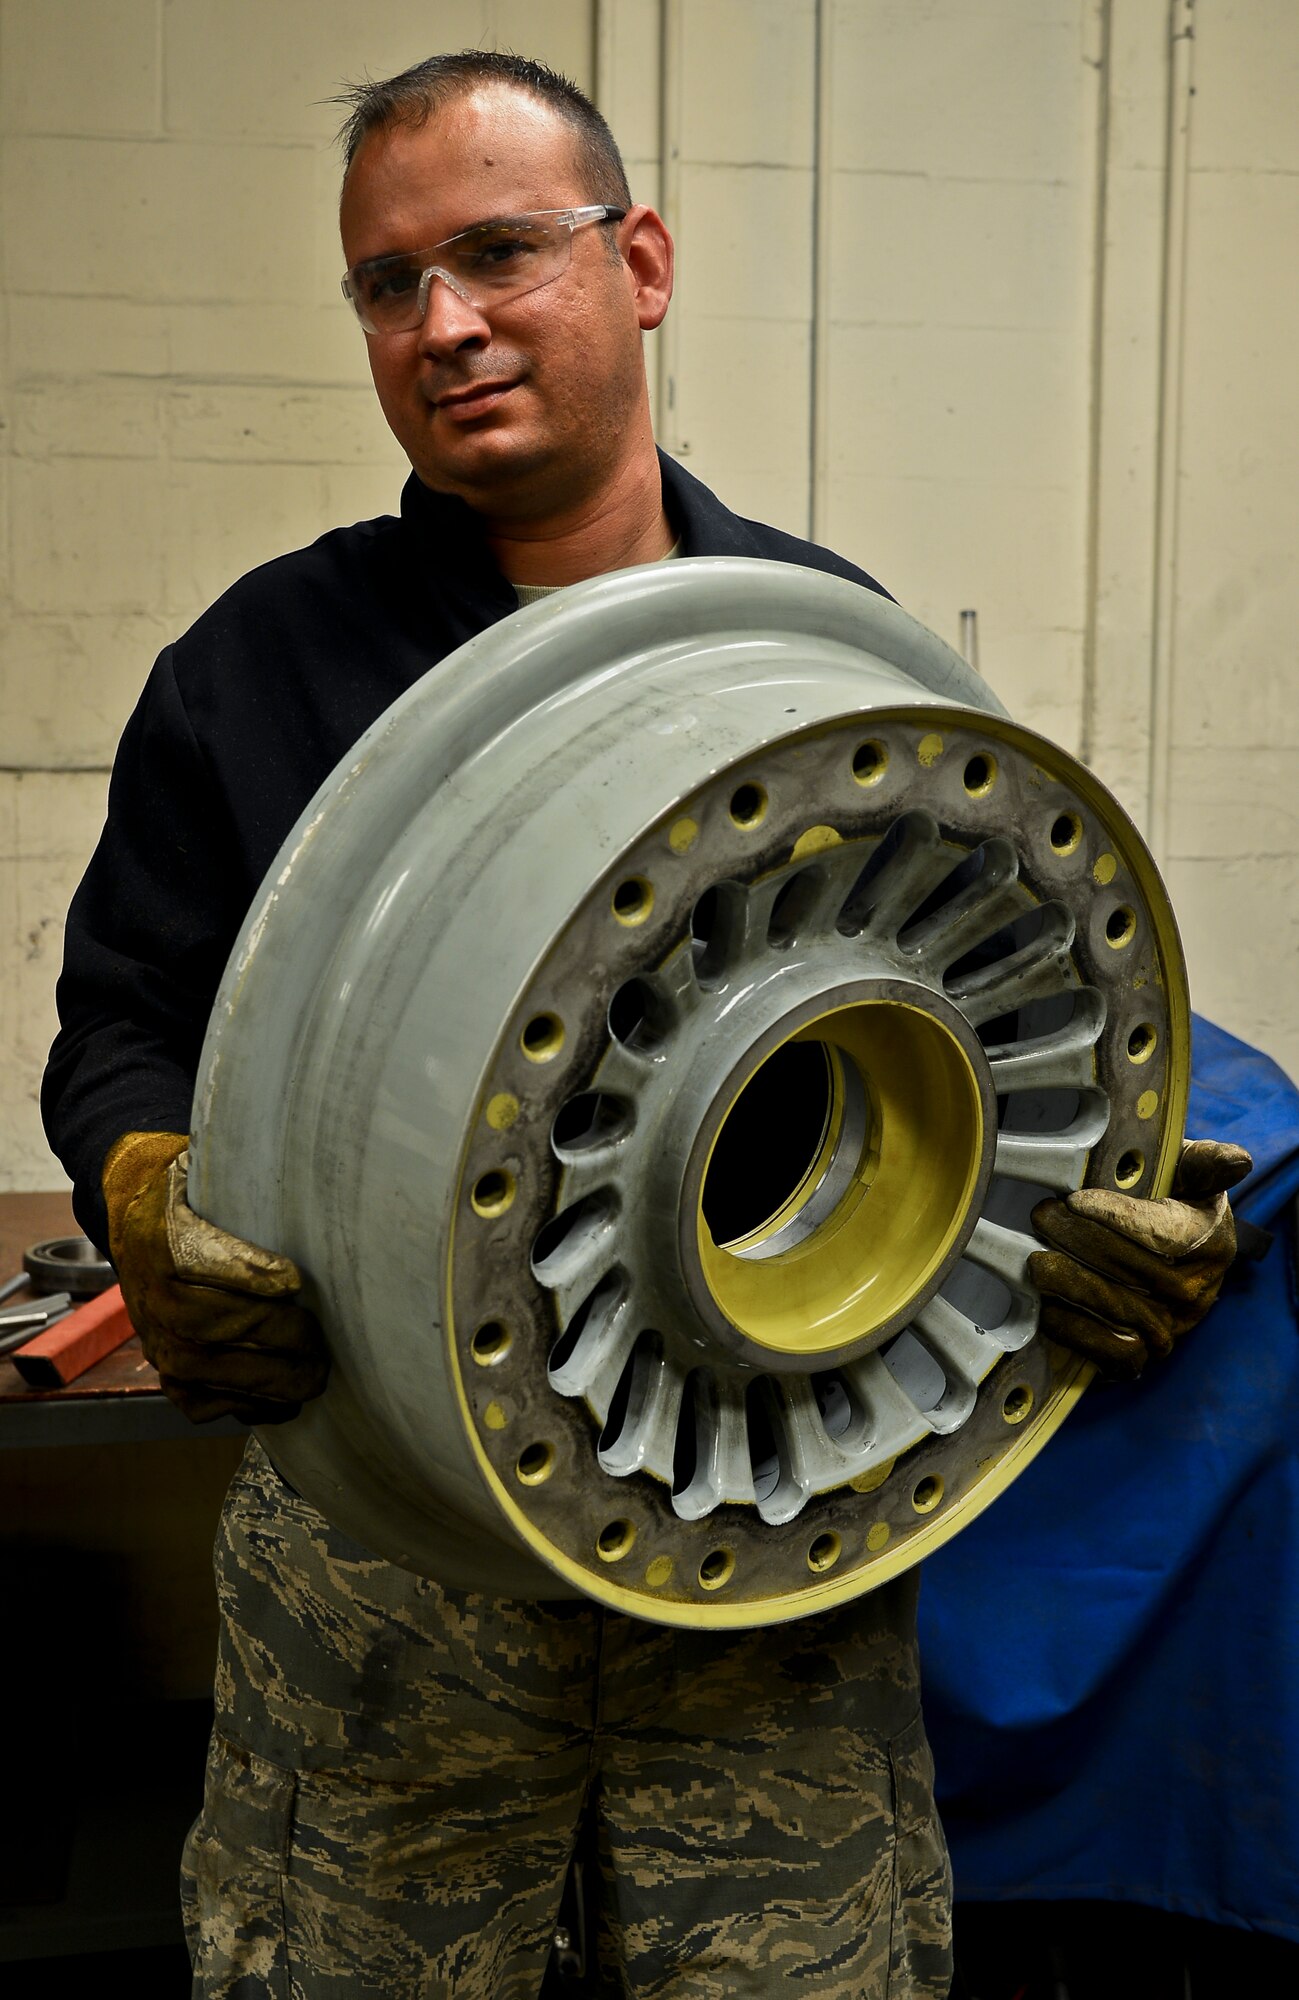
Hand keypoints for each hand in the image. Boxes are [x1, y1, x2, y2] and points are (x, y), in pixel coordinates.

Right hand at [103, 1130, 328, 1423]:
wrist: (134, 1214)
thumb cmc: (191, 1196)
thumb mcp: (209, 1173)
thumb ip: (250, 1187)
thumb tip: (316, 1191)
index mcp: (165, 1241)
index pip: (207, 1263)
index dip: (254, 1275)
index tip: (294, 1280)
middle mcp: (154, 1295)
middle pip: (215, 1325)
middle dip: (278, 1336)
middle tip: (321, 1342)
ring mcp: (157, 1339)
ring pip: (211, 1369)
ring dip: (270, 1378)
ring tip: (315, 1374)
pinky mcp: (164, 1372)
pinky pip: (201, 1402)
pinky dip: (247, 1406)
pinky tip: (284, 1401)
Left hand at [1029, 1139, 1252, 1381]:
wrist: (1158, 1248)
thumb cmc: (1168, 1198)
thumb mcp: (1189, 1171)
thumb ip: (1205, 1162)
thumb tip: (1237, 1161)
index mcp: (1213, 1243)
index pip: (1164, 1236)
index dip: (1116, 1218)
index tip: (1076, 1199)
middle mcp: (1197, 1292)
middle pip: (1134, 1272)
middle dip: (1080, 1241)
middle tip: (1043, 1216)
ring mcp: (1172, 1328)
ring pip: (1119, 1311)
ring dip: (1070, 1284)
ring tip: (1037, 1258)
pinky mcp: (1145, 1355)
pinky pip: (1113, 1353)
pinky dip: (1076, 1331)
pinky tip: (1048, 1305)